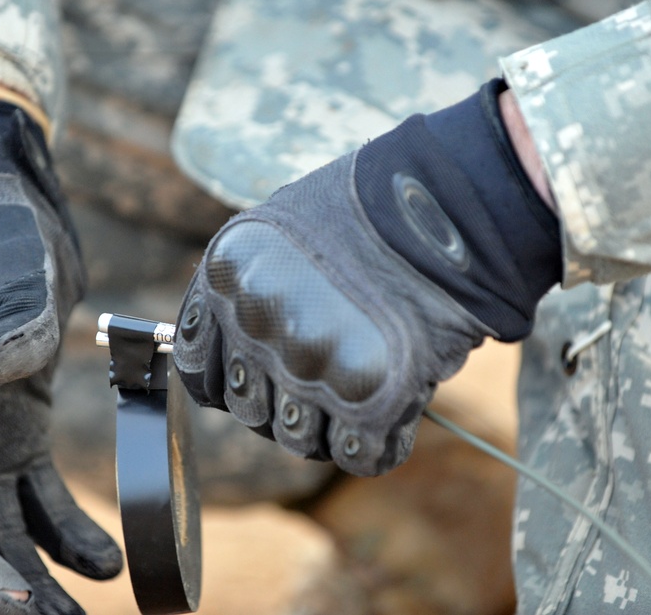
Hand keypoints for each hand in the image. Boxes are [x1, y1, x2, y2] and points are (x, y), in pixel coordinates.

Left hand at [174, 80, 561, 476]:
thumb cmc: (372, 206)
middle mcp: (258, 327)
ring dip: (330, 421)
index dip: (230, 379)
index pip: (197, 372)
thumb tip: (238, 342)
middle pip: (251, 411)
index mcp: (226, 279)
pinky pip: (356, 454)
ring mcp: (310, 367)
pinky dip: (375, 442)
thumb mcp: (280, 228)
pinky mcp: (372, 399)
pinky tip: (392, 406)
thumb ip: (248, 289)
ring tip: (363, 381)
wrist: (453, 196)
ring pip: (299, 439)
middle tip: (327, 370)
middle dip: (285, 400)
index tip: (260, 371)